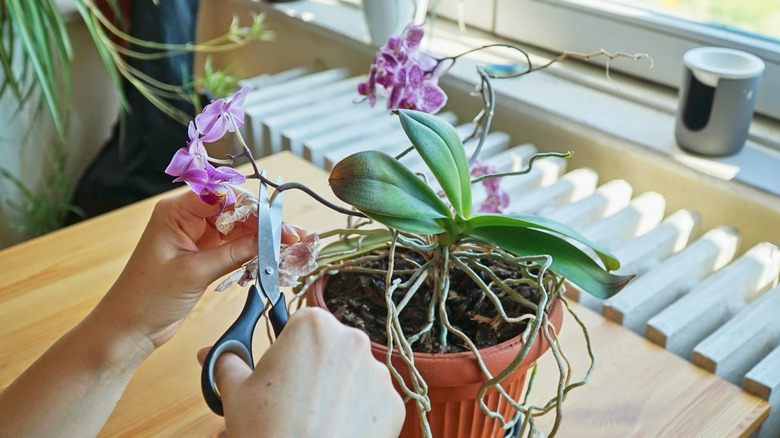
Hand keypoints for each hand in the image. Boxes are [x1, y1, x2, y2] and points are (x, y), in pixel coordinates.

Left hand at [95, 190, 299, 350]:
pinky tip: (271, 256)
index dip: (253, 206)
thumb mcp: (194, 273)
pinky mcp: (203, 255)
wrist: (129, 328)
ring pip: (238, 229)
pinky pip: (234, 246)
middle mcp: (186, 218)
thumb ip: (233, 254)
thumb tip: (268, 241)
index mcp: (175, 211)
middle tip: (292, 237)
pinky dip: (252, 252)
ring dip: (262, 238)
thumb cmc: (146, 298)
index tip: (277, 222)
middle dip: (264, 223)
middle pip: (235, 210)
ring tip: (289, 247)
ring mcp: (196, 237)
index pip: (222, 196)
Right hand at [200, 308, 404, 437]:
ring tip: (312, 417)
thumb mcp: (236, 393)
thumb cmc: (268, 431)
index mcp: (314, 326)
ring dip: (335, 389)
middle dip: (313, 367)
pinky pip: (371, 400)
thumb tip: (213, 353)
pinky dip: (356, 412)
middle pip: (329, 347)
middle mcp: (352, 340)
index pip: (299, 323)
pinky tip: (335, 428)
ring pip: (351, 373)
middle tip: (292, 398)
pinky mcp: (392, 403)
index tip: (280, 370)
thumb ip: (227, 362)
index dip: (287, 347)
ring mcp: (377, 372)